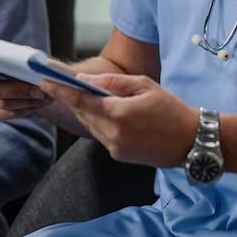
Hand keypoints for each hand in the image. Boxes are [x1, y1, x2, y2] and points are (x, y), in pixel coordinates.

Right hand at [0, 60, 50, 119]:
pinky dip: (24, 109)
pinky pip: (7, 114)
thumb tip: (29, 60)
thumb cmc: (18, 58)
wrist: (23, 72)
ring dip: (26, 101)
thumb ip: (19, 54)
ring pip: (2, 104)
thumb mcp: (19, 51)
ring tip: (44, 96)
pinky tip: (38, 104)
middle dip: (17, 90)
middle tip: (39, 89)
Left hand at [41, 73, 198, 166]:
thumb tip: (84, 81)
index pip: (80, 101)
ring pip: (89, 125)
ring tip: (78, 94)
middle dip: (69, 98)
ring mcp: (115, 149)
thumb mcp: (143, 85)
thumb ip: (111, 83)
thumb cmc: (171, 108)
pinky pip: (101, 135)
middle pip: (81, 114)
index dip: (60, 90)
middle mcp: (112, 135)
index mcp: (118, 115)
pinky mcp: (119, 156)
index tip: (44, 80)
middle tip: (55, 82)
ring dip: (83, 110)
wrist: (193, 141)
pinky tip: (101, 111)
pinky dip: (97, 121)